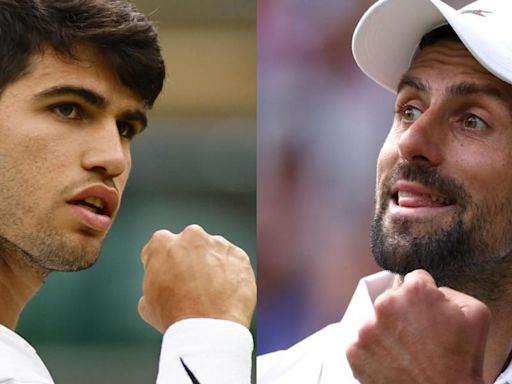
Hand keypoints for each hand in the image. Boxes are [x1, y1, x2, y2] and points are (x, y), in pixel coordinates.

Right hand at [138, 224, 255, 332]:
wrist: (208, 330)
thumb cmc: (174, 318)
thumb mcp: (148, 304)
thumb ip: (153, 285)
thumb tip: (161, 287)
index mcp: (163, 243)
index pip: (161, 246)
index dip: (164, 263)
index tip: (169, 276)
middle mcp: (191, 236)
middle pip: (190, 244)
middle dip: (190, 259)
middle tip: (192, 284)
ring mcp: (218, 244)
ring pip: (214, 251)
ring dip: (212, 265)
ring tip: (212, 293)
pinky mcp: (239, 256)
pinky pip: (234, 262)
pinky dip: (231, 273)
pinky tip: (226, 293)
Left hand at [346, 269, 489, 383]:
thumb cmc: (462, 362)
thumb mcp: (475, 314)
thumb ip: (451, 291)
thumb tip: (433, 291)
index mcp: (414, 291)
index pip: (415, 280)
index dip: (426, 298)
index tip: (430, 315)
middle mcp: (385, 304)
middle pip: (392, 300)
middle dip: (404, 315)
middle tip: (419, 339)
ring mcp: (366, 328)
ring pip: (375, 323)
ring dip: (387, 334)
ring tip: (406, 355)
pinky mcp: (354, 351)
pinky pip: (362, 345)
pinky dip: (374, 353)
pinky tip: (392, 364)